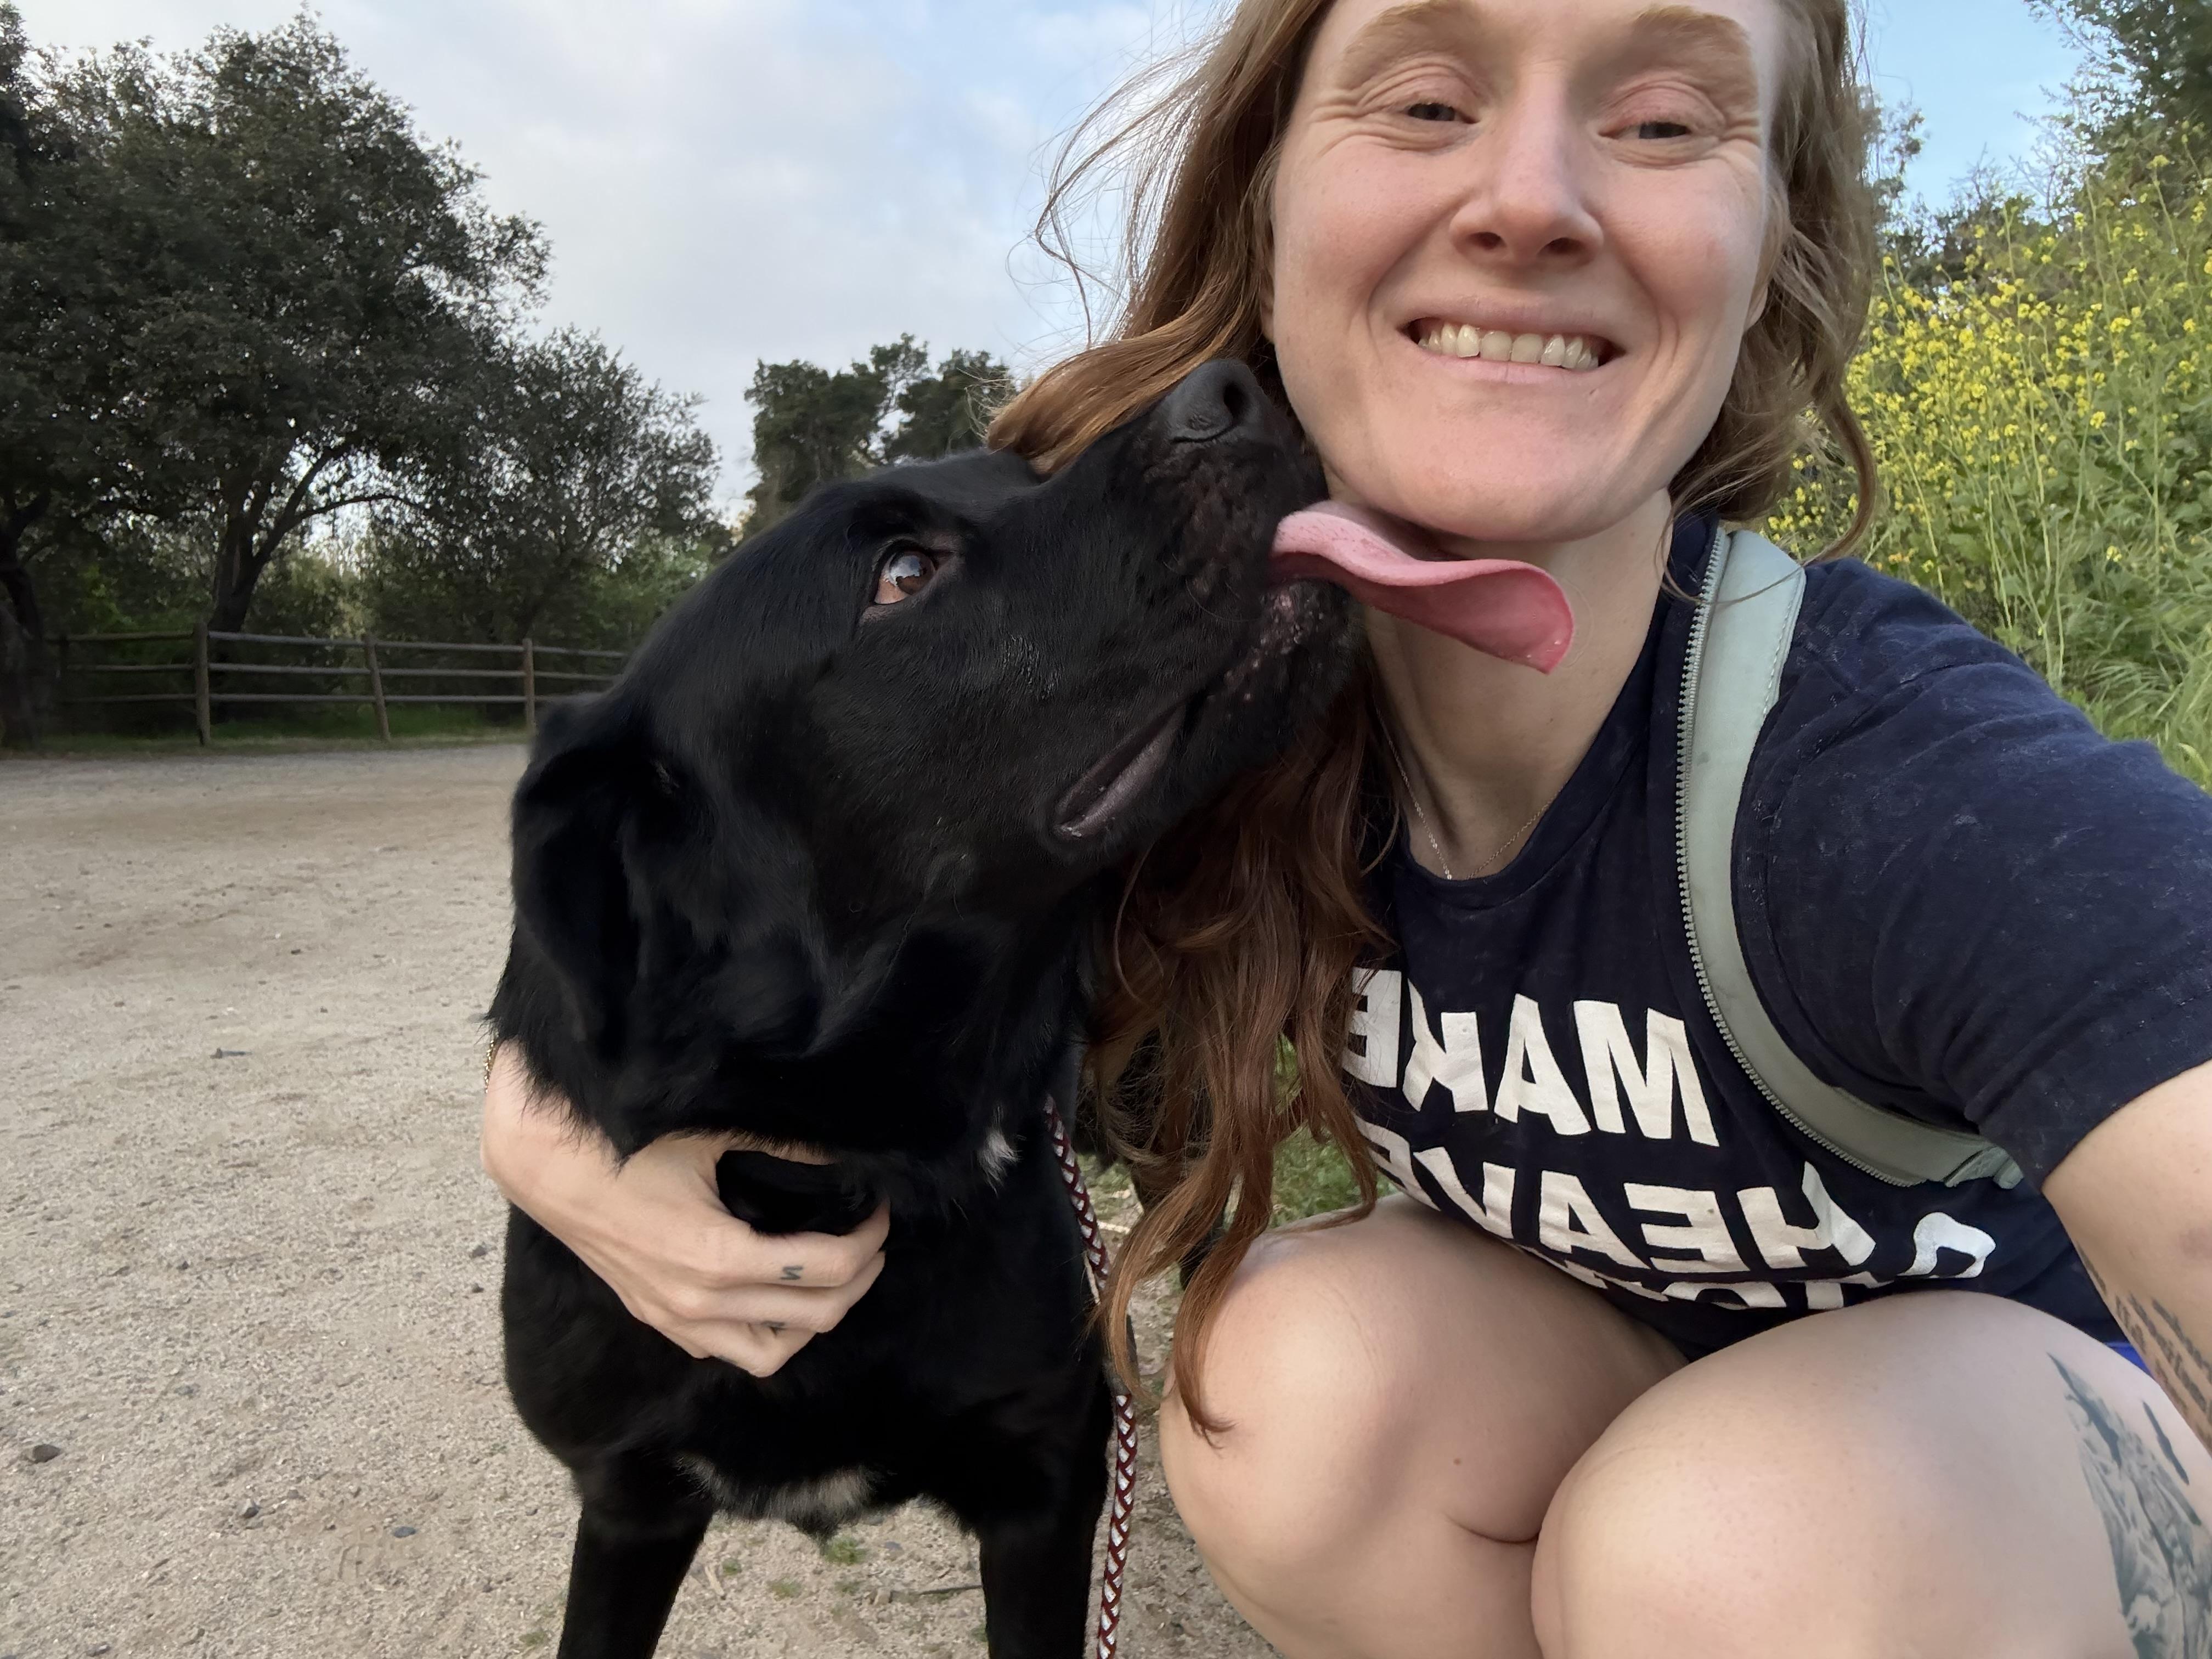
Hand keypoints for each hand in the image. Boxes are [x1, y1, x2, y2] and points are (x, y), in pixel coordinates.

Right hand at [479, 1042, 888, 1376]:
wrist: (548, 1167)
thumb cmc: (627, 1144)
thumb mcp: (713, 1138)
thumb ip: (785, 1147)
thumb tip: (843, 1150)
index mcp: (720, 1258)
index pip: (826, 1269)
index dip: (867, 1241)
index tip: (880, 1212)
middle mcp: (701, 1303)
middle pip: (813, 1316)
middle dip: (856, 1281)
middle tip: (870, 1242)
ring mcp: (675, 1318)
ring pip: (768, 1353)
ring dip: (812, 1322)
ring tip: (833, 1278)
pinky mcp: (657, 1317)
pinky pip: (724, 1349)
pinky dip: (762, 1332)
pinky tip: (775, 1294)